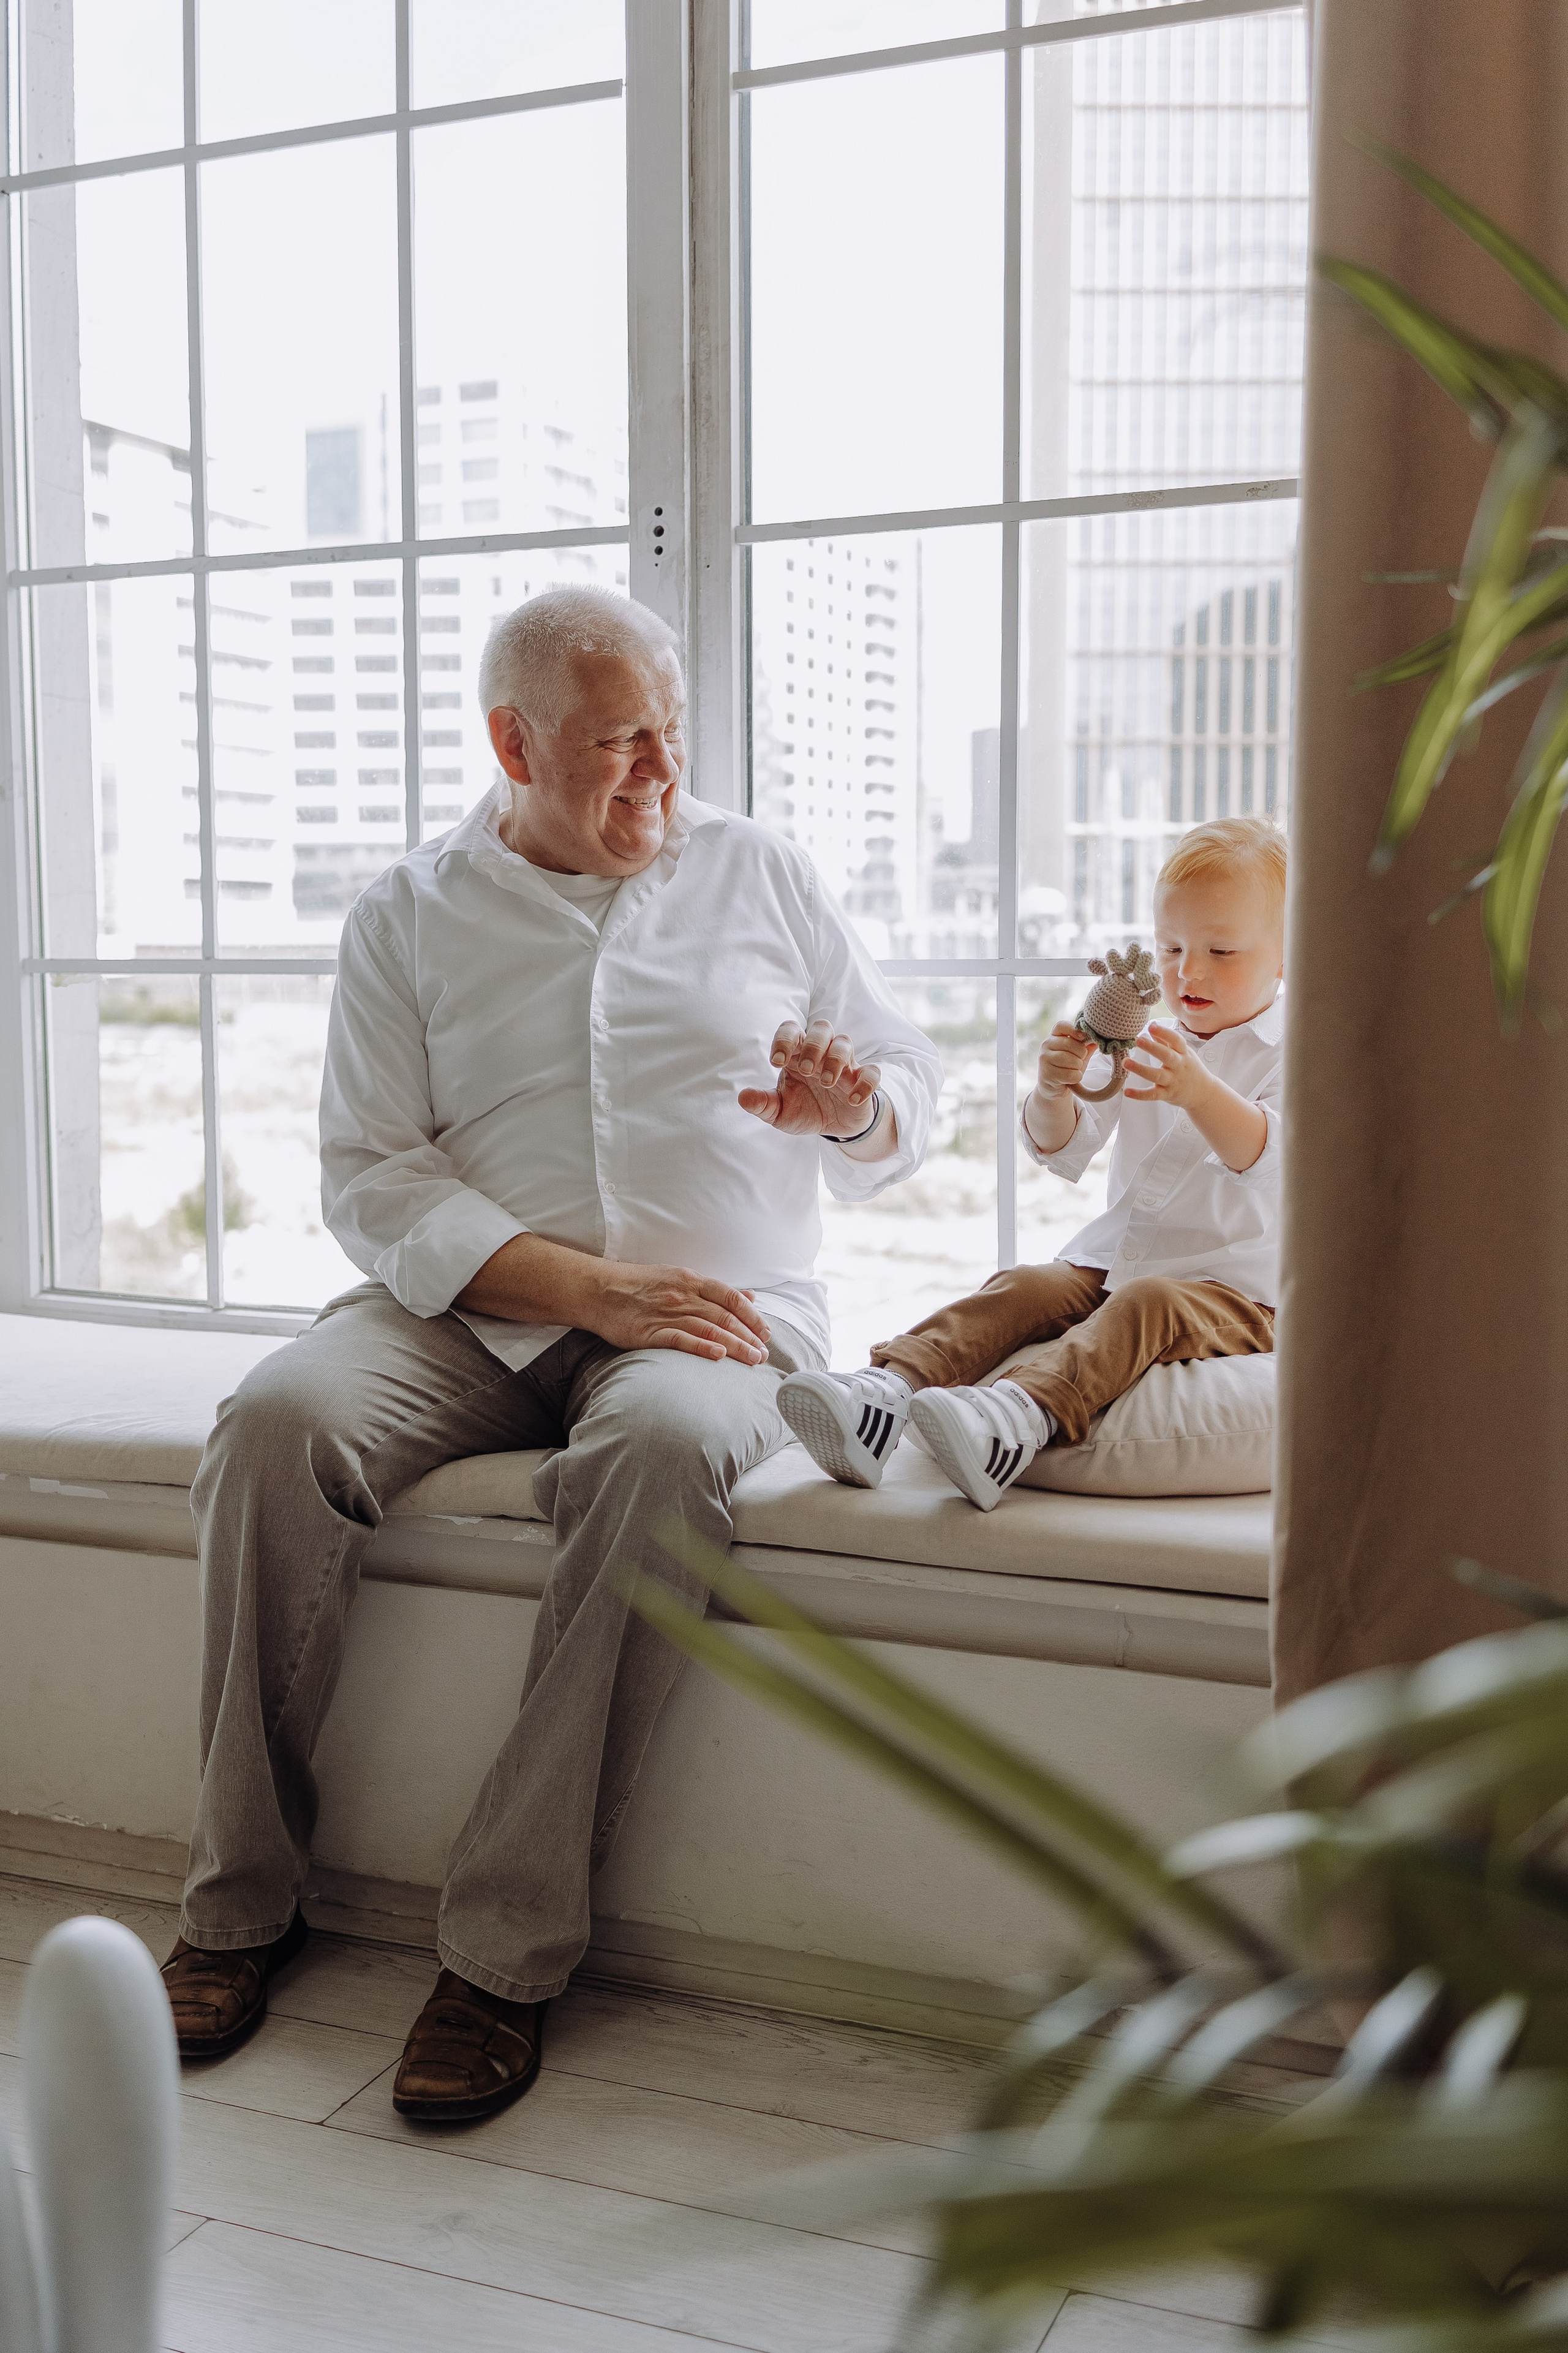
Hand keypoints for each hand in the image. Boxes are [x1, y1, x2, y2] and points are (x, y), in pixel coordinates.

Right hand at [584, 1259, 770, 1364]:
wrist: (599, 1290)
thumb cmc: (640, 1285)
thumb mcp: (679, 1278)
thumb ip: (713, 1290)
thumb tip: (748, 1296)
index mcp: (691, 1280)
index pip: (731, 1297)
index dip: (752, 1316)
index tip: (766, 1333)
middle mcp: (683, 1295)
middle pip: (724, 1316)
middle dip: (749, 1336)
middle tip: (765, 1354)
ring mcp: (666, 1313)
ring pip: (709, 1328)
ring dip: (735, 1345)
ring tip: (752, 1360)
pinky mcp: (650, 1332)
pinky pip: (680, 1339)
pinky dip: (701, 1346)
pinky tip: (718, 1355)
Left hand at [738, 1018, 881, 1137]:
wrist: (834, 1127)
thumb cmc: (805, 1110)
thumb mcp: (780, 1112)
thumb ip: (762, 1104)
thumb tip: (743, 1097)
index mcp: (798, 1055)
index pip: (791, 1030)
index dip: (784, 1039)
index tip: (777, 1061)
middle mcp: (822, 1054)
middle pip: (822, 1028)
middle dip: (813, 1045)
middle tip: (806, 1070)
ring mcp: (845, 1065)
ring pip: (845, 1042)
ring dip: (835, 1059)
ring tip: (826, 1082)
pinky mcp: (863, 1081)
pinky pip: (872, 1072)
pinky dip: (865, 1083)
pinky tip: (853, 1099)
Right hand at [1033, 1022, 1095, 1100]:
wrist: (1053, 1088)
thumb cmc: (1066, 1068)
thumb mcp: (1077, 1055)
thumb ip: (1086, 1047)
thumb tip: (1097, 1041)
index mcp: (1053, 1036)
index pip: (1061, 1026)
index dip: (1074, 1030)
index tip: (1083, 1038)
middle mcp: (1046, 1045)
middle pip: (1071, 1044)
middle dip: (1081, 1054)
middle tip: (1079, 1061)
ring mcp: (1044, 1059)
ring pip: (1072, 1060)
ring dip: (1079, 1067)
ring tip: (1074, 1070)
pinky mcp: (1047, 1074)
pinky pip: (1071, 1074)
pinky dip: (1076, 1078)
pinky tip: (1071, 1079)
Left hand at [1122, 1022, 1212, 1110]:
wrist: (1204, 1093)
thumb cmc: (1190, 1069)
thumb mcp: (1183, 1053)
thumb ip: (1166, 1040)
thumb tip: (1152, 1026)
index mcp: (1183, 1053)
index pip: (1176, 1040)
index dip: (1164, 1032)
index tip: (1152, 1026)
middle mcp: (1179, 1066)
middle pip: (1167, 1055)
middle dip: (1152, 1047)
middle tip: (1138, 1040)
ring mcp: (1173, 1081)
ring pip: (1157, 1075)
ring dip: (1141, 1069)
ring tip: (1126, 1062)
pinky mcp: (1167, 1094)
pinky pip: (1153, 1095)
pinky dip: (1140, 1094)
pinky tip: (1127, 1091)